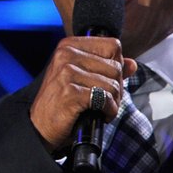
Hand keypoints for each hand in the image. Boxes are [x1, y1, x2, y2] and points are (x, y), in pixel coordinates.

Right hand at [29, 36, 137, 152]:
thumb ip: (108, 69)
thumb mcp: (84, 80)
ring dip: (114, 102)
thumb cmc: (63, 103)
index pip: (113, 46)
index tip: (108, 82)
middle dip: (117, 89)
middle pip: (116, 67)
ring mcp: (67, 72)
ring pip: (113, 84)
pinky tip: (101, 116)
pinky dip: (109, 111)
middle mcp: (66, 54)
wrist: (40, 126)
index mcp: (69, 45)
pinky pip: (105, 98)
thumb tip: (132, 64)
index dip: (117, 66)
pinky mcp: (70, 92)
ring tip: (102, 109)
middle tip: (106, 101)